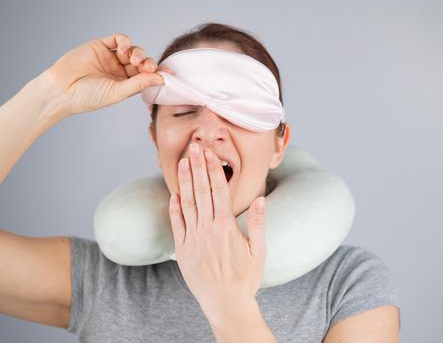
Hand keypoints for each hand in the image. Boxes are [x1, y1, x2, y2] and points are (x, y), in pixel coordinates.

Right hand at [42, 32, 170, 116]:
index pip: (146, 76)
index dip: (157, 74)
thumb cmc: (88, 97)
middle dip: (148, 63)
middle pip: (142, 62)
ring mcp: (110, 58)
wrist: (62, 90)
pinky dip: (125, 42)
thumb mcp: (118, 92)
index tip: (169, 73)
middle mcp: (120, 71)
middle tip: (148, 66)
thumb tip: (161, 79)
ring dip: (138, 52)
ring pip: (132, 50)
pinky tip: (124, 49)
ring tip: (134, 58)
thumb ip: (139, 83)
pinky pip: (118, 39)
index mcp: (126, 84)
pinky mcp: (100, 46)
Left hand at [168, 143, 266, 316]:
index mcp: (226, 227)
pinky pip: (176, 224)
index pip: (219, 190)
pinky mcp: (182, 250)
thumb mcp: (259, 251)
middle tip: (193, 147)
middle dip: (197, 167)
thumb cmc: (246, 278)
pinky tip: (174, 193)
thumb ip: (257, 223)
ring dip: (184, 181)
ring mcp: (193, 239)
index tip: (209, 153)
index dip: (213, 169)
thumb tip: (259, 198)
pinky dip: (174, 207)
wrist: (226, 303)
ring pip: (187, 203)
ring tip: (182, 161)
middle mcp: (207, 229)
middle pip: (201, 191)